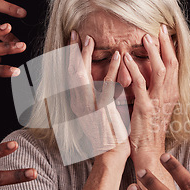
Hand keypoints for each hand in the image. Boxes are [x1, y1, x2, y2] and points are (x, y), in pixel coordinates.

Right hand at [68, 31, 129, 160]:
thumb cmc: (108, 134)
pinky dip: (113, 69)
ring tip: (91, 40)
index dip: (71, 58)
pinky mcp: (104, 111)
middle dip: (73, 52)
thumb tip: (103, 81)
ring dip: (87, 57)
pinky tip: (118, 56)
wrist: (111, 155)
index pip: (71, 76)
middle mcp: (79, 104)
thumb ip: (99, 96)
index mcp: (78, 104)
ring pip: (84, 77)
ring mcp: (90, 107)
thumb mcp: (98, 112)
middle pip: (72, 73)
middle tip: (76, 35)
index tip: (73, 41)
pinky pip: (108, 86)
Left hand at [124, 26, 178, 158]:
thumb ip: (156, 89)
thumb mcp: (157, 105)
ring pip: (160, 70)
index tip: (165, 33)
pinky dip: (135, 70)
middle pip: (171, 63)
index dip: (170, 48)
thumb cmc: (150, 129)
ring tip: (145, 37)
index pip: (174, 65)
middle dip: (165, 44)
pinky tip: (127, 58)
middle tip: (158, 28)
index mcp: (171, 93)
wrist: (149, 151)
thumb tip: (152, 73)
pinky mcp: (145, 108)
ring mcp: (158, 101)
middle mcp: (168, 95)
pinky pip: (141, 85)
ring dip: (153, 52)